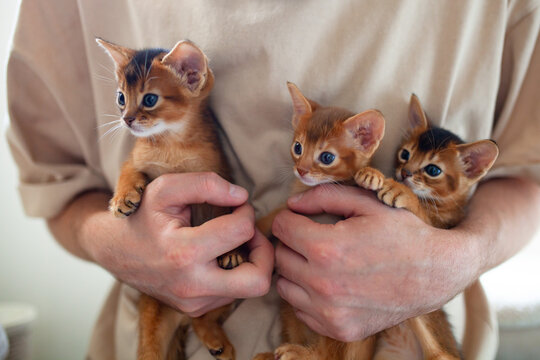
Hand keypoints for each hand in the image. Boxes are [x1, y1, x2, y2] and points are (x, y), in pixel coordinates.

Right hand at [83, 172, 273, 316]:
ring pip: (249, 289)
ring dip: (250, 262)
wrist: (114, 251)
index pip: (241, 230)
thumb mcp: (166, 188)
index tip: (237, 205)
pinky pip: (232, 293)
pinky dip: (234, 273)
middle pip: (258, 280)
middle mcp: (192, 285)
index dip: (246, 211)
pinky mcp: (195, 310)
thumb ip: (206, 184)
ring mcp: (194, 303)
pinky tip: (219, 255)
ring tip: (233, 241)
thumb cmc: (143, 216)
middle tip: (251, 234)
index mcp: (184, 252)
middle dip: (265, 252)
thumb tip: (242, 196)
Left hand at [273, 184, 477, 340]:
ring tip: (320, 261)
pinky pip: (301, 310)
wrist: (437, 273)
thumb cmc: (403, 234)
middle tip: (312, 237)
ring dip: (296, 270)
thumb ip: (324, 196)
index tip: (301, 218)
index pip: (281, 227)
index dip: (290, 218)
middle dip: (292, 243)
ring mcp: (330, 312)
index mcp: (327, 249)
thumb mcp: (367, 203)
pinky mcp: (338, 329)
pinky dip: (308, 296)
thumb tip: (292, 203)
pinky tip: (330, 284)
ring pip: (285, 286)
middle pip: (280, 257)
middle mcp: (323, 285)